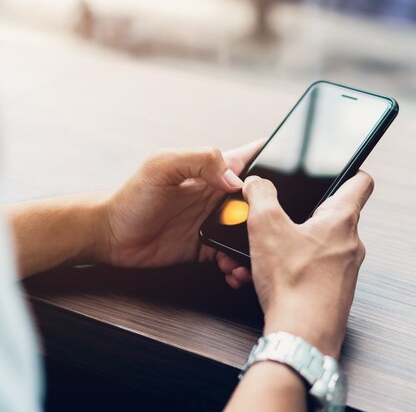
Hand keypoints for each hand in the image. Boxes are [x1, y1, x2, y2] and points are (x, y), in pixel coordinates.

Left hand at [100, 140, 262, 269]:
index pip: (251, 157)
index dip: (274, 157)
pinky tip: (232, 268)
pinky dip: (238, 264)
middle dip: (272, 212)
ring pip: (250, 232)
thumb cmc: (131, 197)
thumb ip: (200, 160)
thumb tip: (236, 179)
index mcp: (212, 170)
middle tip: (274, 226)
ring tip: (253, 254)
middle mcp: (218, 196)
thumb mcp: (163, 166)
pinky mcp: (208, 247)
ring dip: (256, 243)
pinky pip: (233, 255)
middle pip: (259, 201)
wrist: (111, 236)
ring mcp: (215, 222)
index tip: (293, 166)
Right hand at [241, 171, 373, 357]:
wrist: (302, 337)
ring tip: (264, 255)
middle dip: (300, 215)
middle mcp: (351, 244)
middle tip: (278, 219)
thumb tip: (257, 183)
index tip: (339, 167)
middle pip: (330, 216)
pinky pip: (313, 270)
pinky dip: (291, 269)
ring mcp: (345, 270)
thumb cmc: (294, 284)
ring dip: (289, 246)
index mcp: (342, 220)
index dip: (350, 169)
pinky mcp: (334, 292)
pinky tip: (268, 277)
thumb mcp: (266, 227)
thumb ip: (260, 196)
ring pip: (317, 246)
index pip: (361, 182)